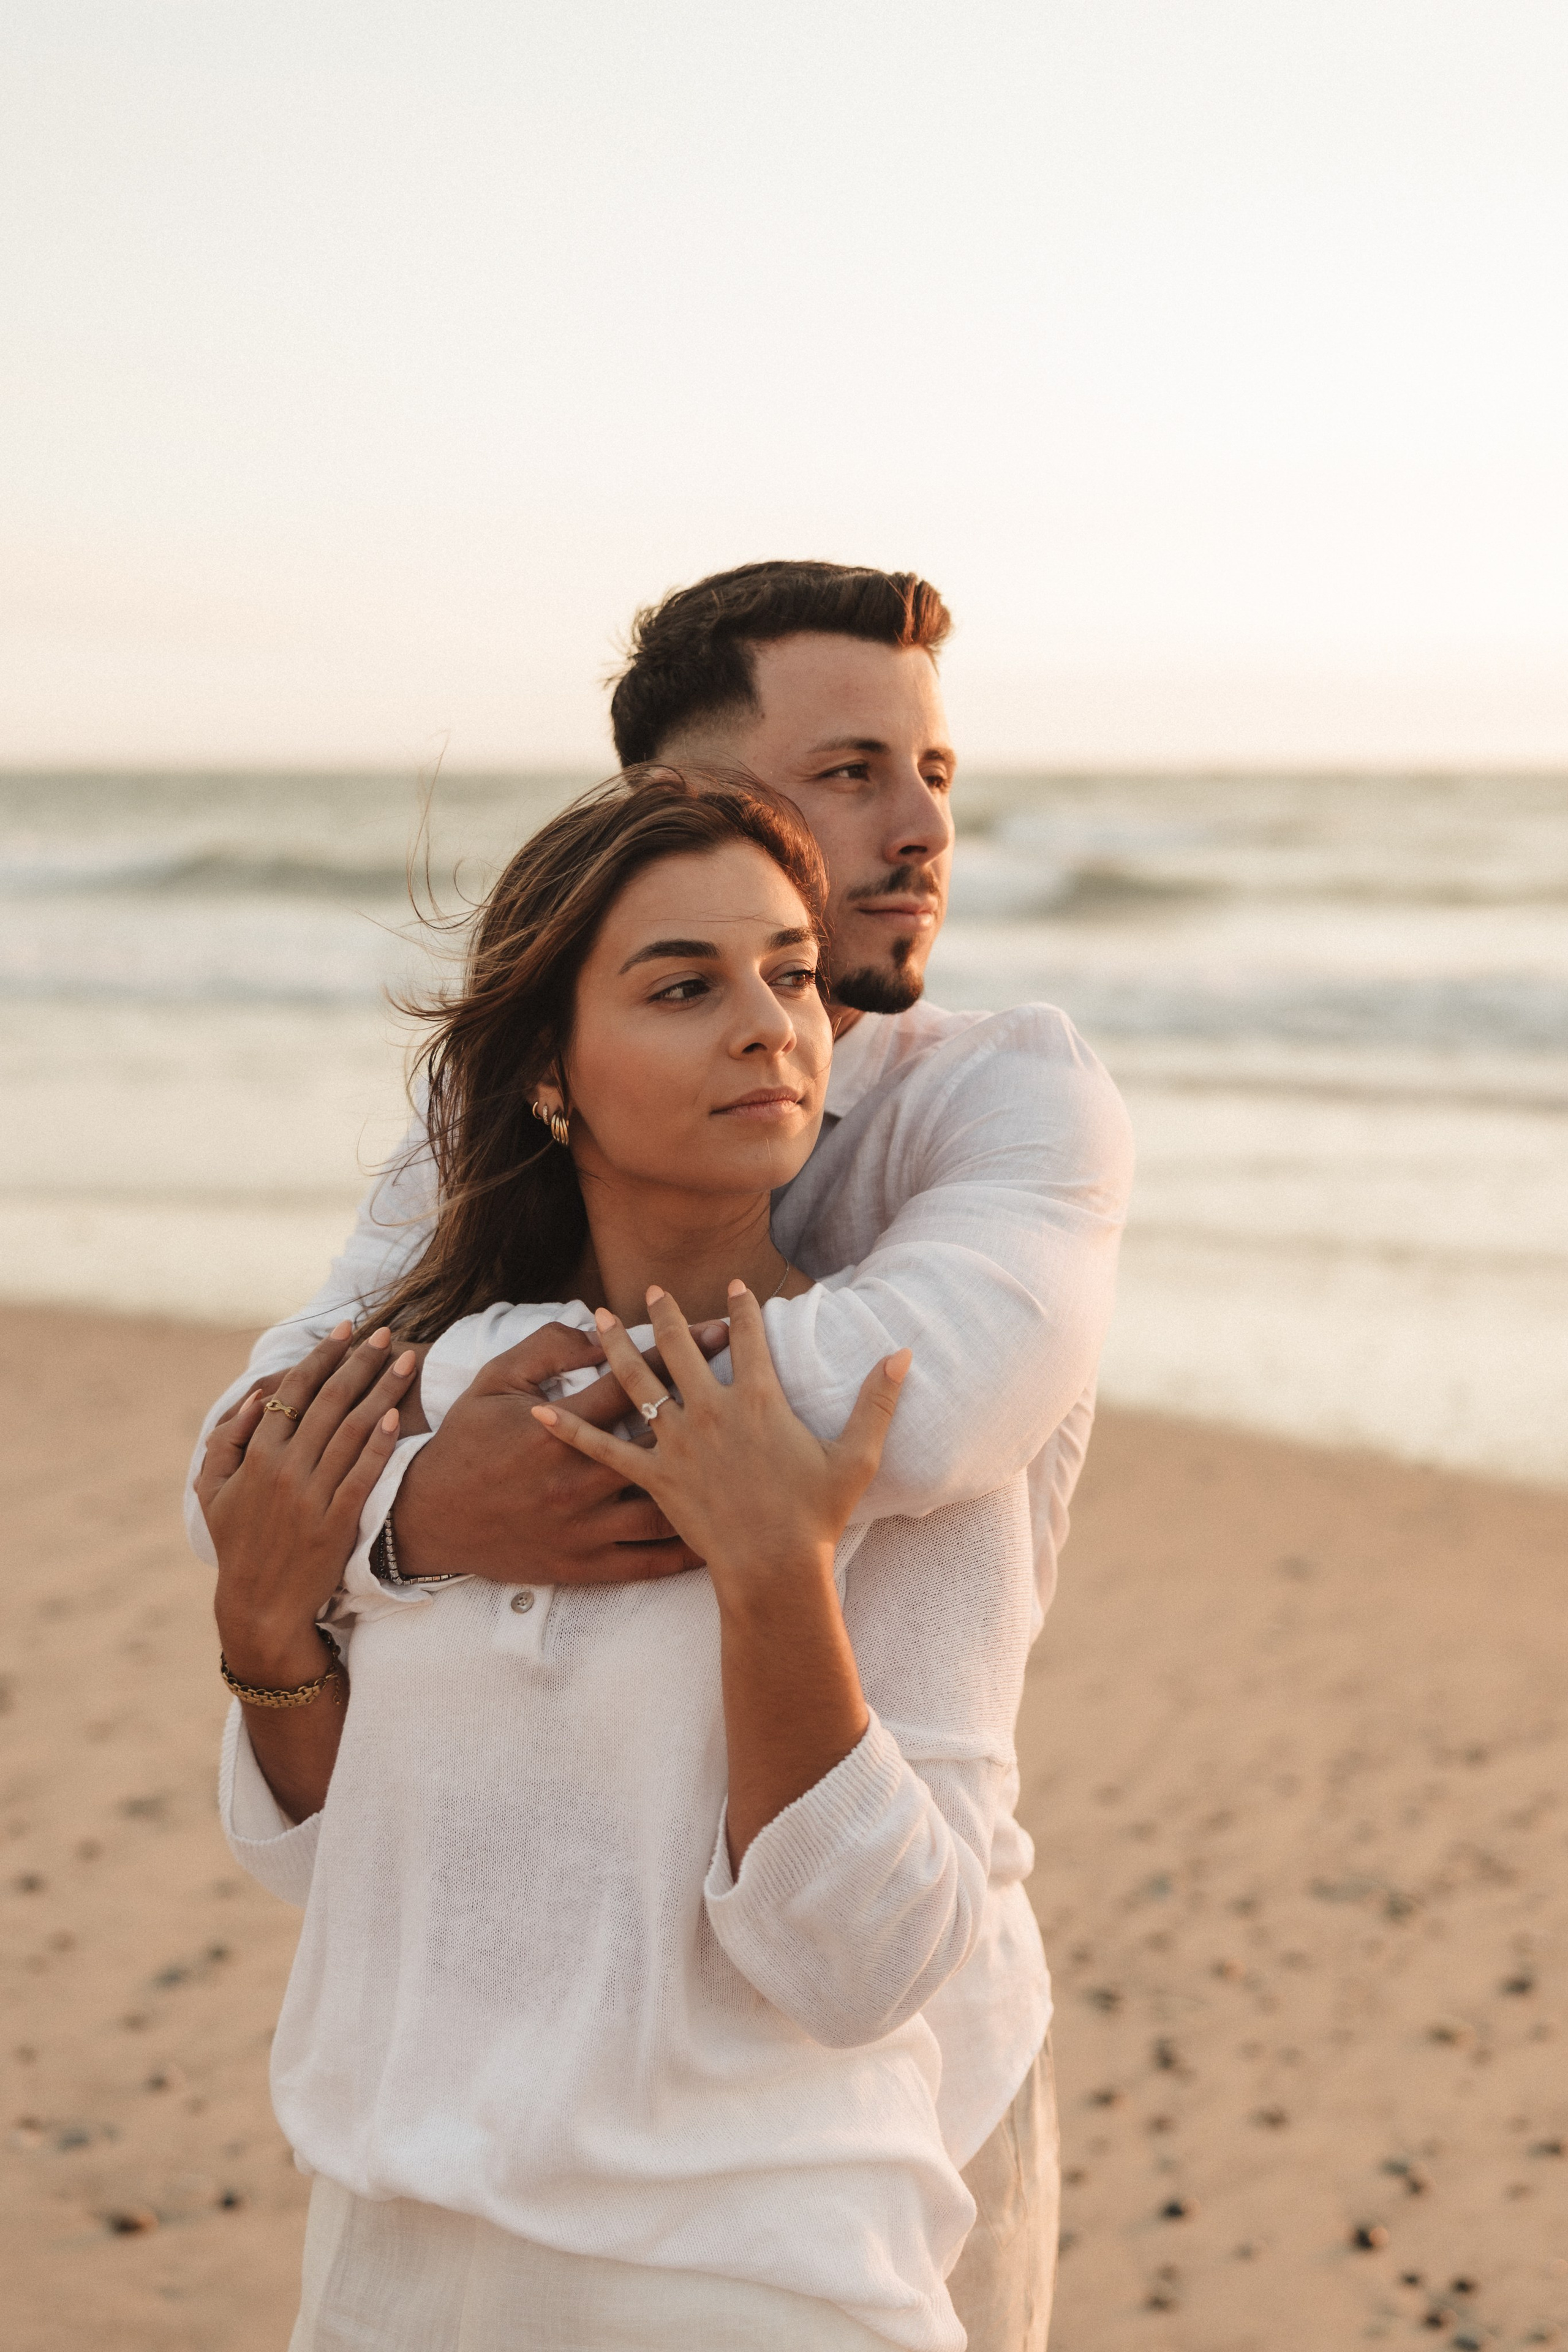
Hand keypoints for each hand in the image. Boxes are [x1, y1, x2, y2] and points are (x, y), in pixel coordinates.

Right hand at [201, 1322, 419, 1680]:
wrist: (260, 1605)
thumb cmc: (238, 1543)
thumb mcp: (212, 1491)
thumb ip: (226, 1441)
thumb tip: (254, 1397)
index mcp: (256, 1455)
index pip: (294, 1390)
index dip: (322, 1355)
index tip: (346, 1330)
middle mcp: (285, 1468)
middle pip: (330, 1400)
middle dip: (361, 1361)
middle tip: (386, 1334)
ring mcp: (313, 1494)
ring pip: (354, 1428)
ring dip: (382, 1389)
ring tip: (407, 1361)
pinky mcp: (339, 1520)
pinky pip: (364, 1472)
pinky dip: (381, 1442)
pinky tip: (397, 1414)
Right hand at [389, 1317, 730, 1585]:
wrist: (428, 1519)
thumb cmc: (465, 1442)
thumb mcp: (495, 1380)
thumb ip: (548, 1349)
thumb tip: (598, 1327)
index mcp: (558, 1430)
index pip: (636, 1380)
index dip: (681, 1348)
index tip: (721, 1325)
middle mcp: (579, 1479)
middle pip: (664, 1440)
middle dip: (714, 1408)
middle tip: (758, 1387)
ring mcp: (584, 1526)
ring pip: (666, 1508)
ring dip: (714, 1488)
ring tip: (755, 1467)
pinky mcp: (584, 1565)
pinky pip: (647, 1563)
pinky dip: (687, 1553)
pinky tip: (723, 1539)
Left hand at [531, 1284, 909, 1597]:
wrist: (774, 1568)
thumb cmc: (816, 1515)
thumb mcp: (857, 1456)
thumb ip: (877, 1401)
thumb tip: (903, 1354)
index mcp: (760, 1400)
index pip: (747, 1337)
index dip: (740, 1307)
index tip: (732, 1284)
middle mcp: (712, 1411)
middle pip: (680, 1348)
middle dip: (665, 1313)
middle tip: (652, 1288)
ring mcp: (678, 1443)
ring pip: (637, 1382)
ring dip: (613, 1346)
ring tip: (595, 1317)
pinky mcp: (653, 1477)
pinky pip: (603, 1448)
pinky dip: (568, 1429)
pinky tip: (537, 1412)